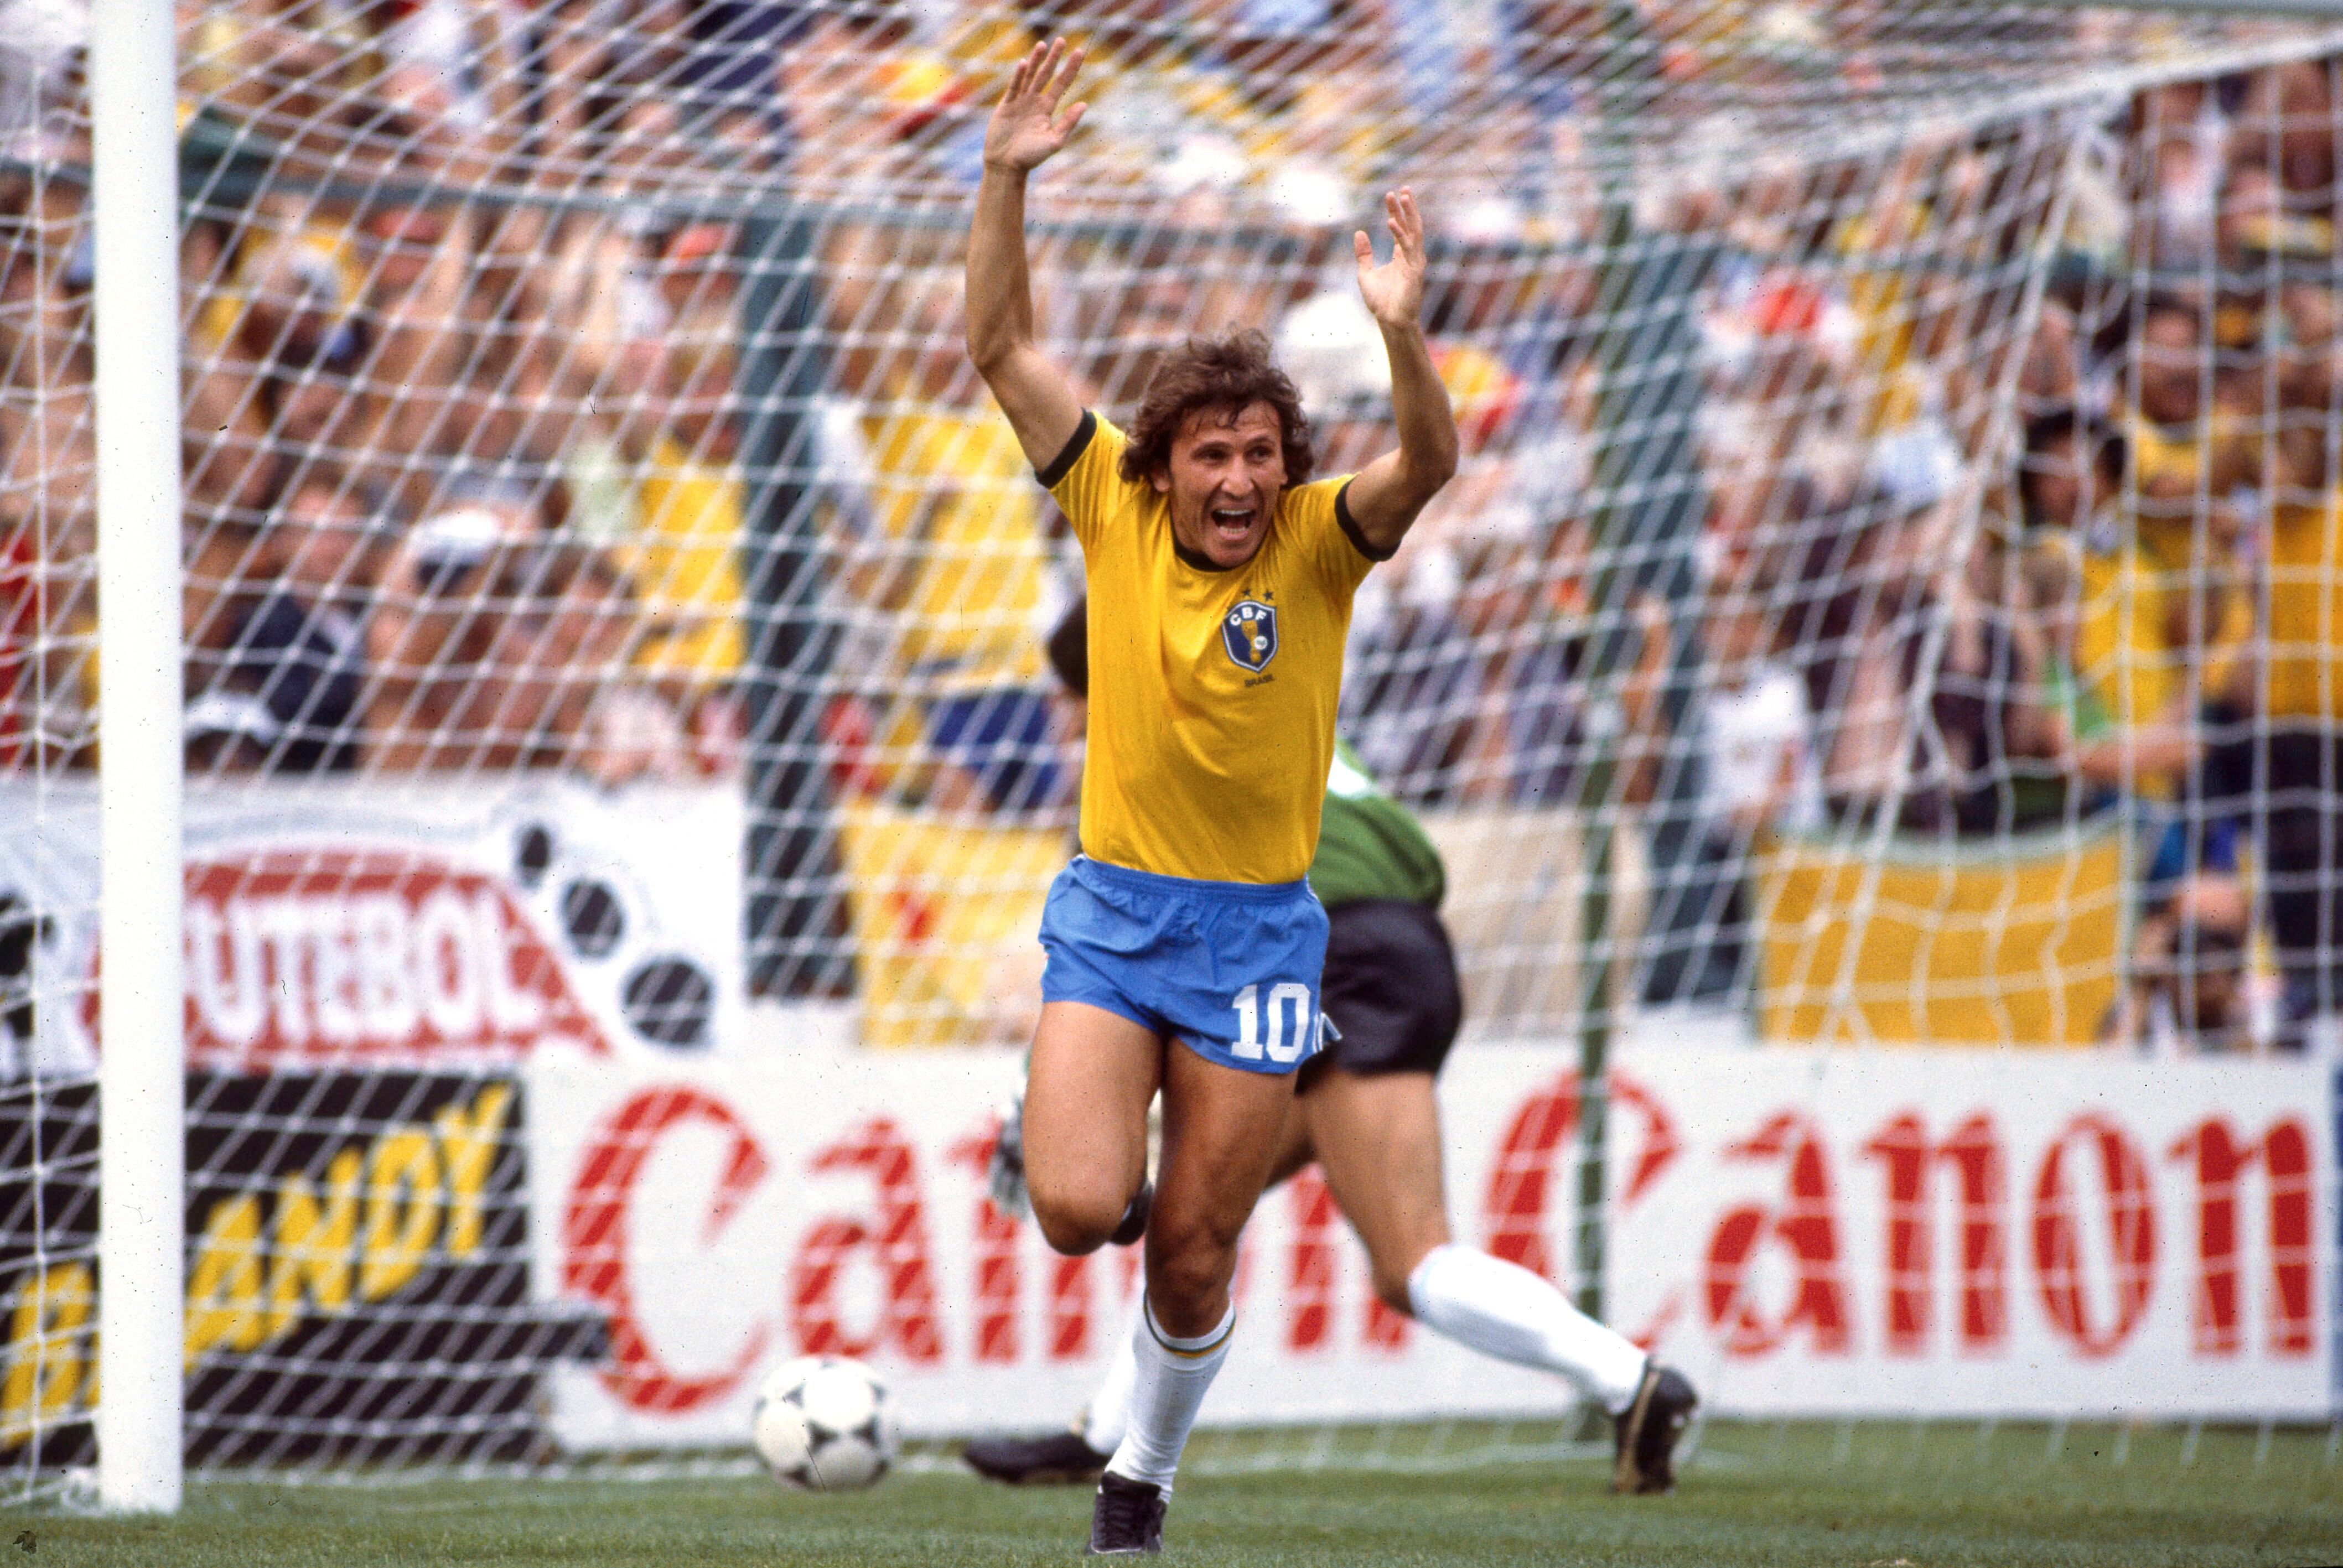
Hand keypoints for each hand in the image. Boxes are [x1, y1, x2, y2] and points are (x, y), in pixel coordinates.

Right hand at [984, 38, 1086, 173]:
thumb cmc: (1030, 158)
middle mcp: (1034, 102)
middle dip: (1054, 58)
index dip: (1070, 68)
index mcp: (1047, 110)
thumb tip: (1084, 104)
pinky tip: (1025, 63)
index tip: (1079, 52)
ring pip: (1030, 76)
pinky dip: (1019, 75)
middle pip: (1047, 75)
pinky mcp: (1006, 105)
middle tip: (1062, 40)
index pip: (1061, 84)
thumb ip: (1068, 123)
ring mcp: (1019, 102)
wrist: (1006, 165)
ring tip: (1044, 44)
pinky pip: (1014, 86)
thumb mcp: (1054, 141)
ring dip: (1037, 60)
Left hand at [1354, 187, 1426, 329]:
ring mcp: (1415, 263)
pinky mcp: (1414, 271)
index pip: (1401, 228)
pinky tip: (1391, 222)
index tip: (1391, 196)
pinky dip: (1399, 234)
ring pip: (1414, 232)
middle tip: (1402, 189)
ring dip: (1408, 214)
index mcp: (1402, 255)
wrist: (1390, 322)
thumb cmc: (1381, 301)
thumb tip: (1359, 232)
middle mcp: (1411, 256)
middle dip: (1407, 207)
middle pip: (1411, 226)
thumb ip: (1364, 254)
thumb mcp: (1366, 273)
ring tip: (1401, 196)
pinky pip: (1407, 248)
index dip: (1397, 212)